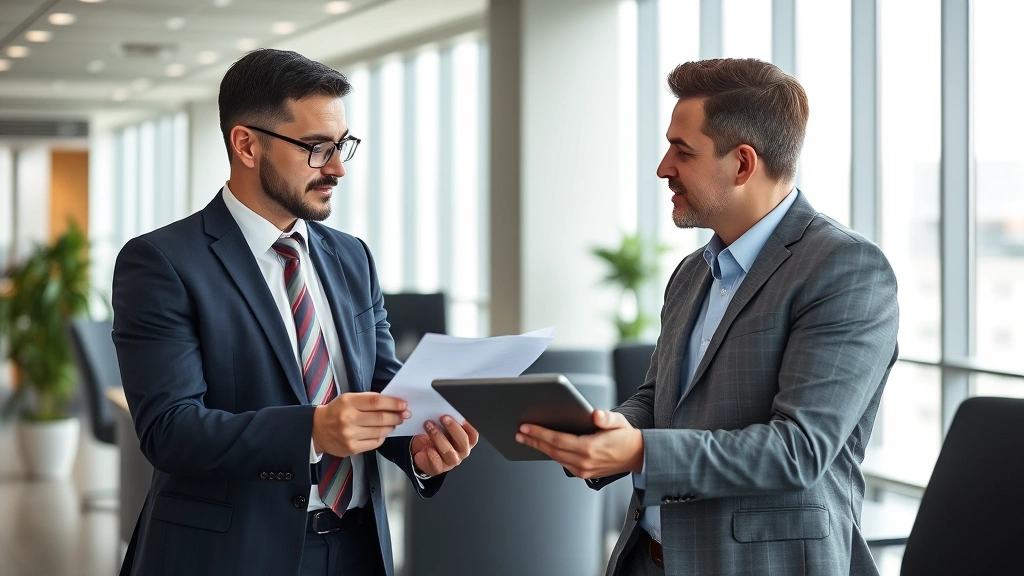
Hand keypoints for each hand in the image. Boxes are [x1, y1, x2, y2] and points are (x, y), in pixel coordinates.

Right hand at [312, 392, 410, 457]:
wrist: (317, 430)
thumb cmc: (336, 411)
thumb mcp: (348, 399)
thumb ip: (368, 399)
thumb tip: (392, 403)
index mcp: (348, 402)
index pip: (376, 402)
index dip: (393, 403)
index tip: (404, 404)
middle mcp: (348, 419)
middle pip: (381, 418)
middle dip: (396, 416)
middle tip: (404, 415)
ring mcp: (350, 435)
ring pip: (380, 432)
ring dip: (391, 427)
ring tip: (394, 423)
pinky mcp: (352, 448)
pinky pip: (375, 443)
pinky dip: (382, 437)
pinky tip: (382, 432)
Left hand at [410, 416, 478, 476]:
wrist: (423, 452)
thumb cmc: (436, 438)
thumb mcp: (443, 428)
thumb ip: (446, 421)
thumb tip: (443, 407)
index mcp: (466, 441)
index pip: (473, 435)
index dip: (468, 425)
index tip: (458, 414)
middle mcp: (461, 451)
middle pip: (462, 441)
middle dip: (453, 428)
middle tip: (443, 417)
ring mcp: (451, 460)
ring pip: (449, 451)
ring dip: (438, 437)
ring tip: (429, 426)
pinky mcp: (439, 468)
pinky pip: (436, 461)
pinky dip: (431, 453)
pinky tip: (426, 447)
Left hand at [515, 410, 643, 478]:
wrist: (638, 456)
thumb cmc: (626, 436)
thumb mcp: (619, 421)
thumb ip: (606, 418)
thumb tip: (595, 415)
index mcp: (590, 448)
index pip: (557, 440)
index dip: (539, 433)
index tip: (525, 427)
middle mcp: (584, 462)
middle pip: (552, 450)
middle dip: (533, 440)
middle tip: (519, 432)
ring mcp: (583, 470)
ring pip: (555, 457)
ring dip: (539, 448)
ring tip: (526, 438)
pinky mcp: (584, 473)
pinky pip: (562, 462)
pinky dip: (551, 453)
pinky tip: (543, 446)